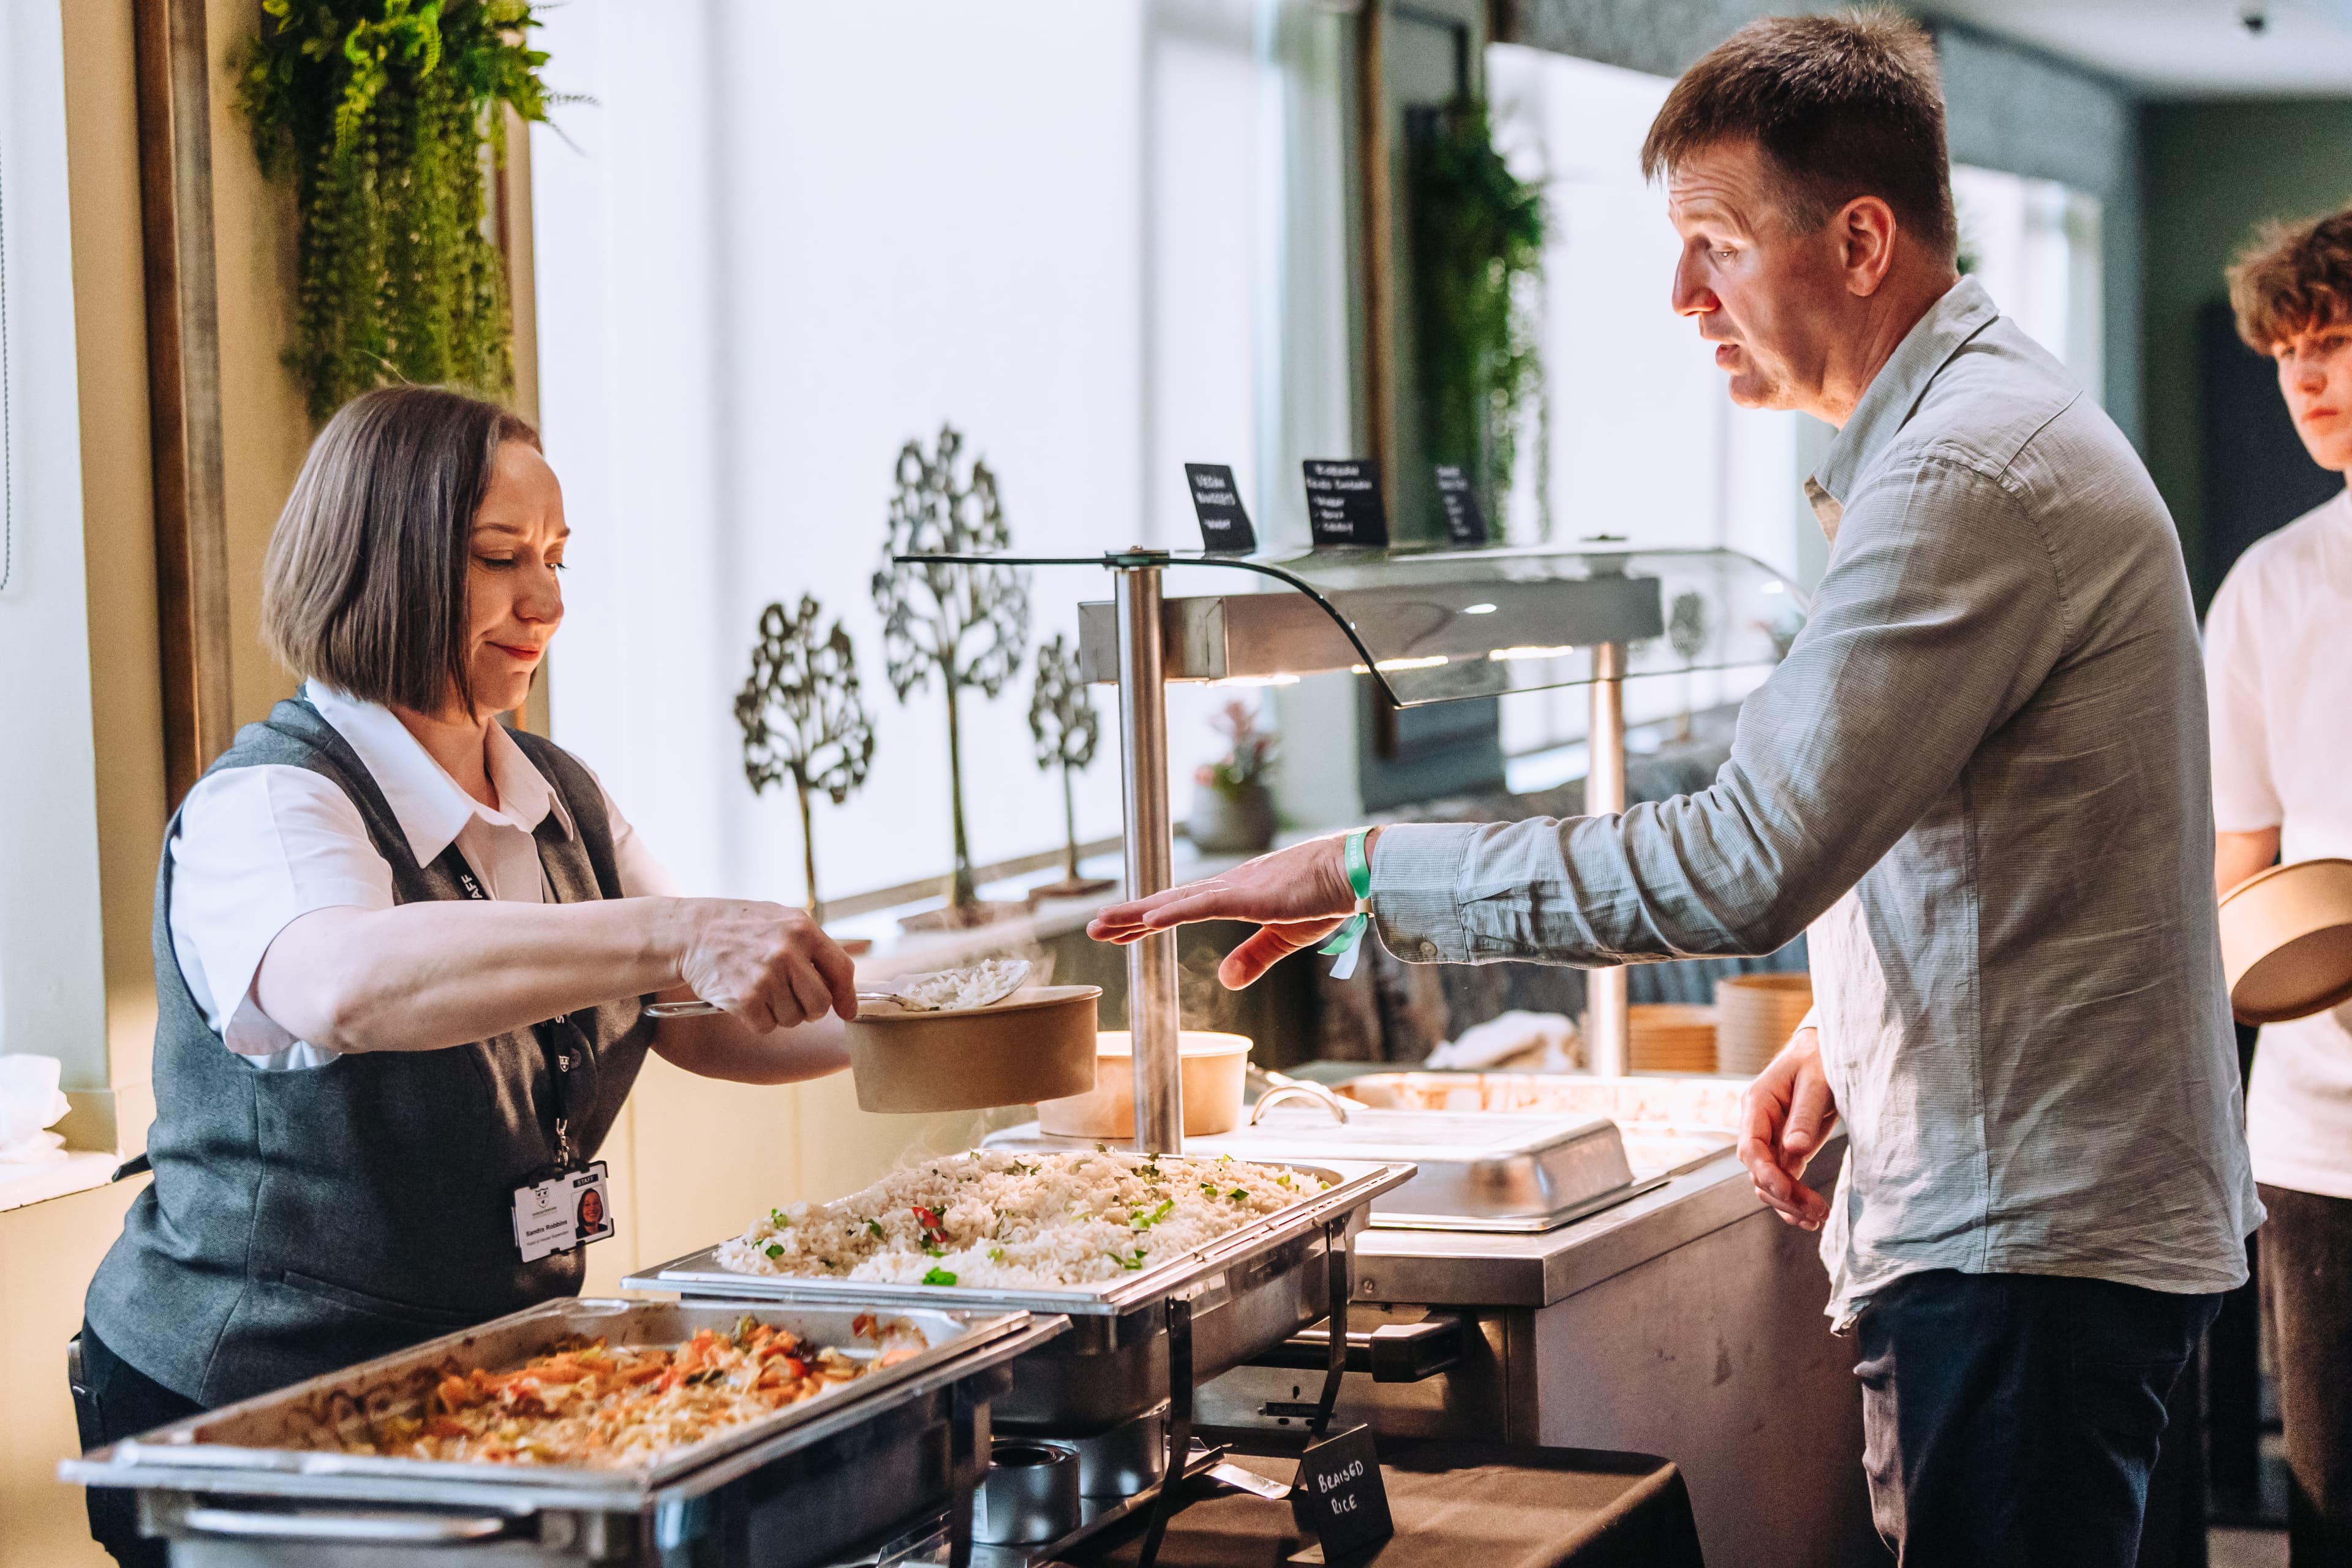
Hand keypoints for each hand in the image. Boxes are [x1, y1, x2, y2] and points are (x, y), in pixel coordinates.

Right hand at [669, 900, 858, 1031]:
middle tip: (790, 999)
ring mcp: (766, 976)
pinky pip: (766, 1026)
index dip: (846, 996)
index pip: (841, 970)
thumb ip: (810, 946)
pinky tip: (742, 997)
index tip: (847, 1011)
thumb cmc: (738, 927)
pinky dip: (755, 1019)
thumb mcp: (780, 920)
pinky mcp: (745, 998)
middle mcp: (787, 952)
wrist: (690, 932)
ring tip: (759, 988)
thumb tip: (839, 984)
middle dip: (808, 1010)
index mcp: (802, 929)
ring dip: (778, 1012)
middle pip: (819, 1004)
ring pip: (793, 1019)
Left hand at [1087, 831, 1374, 988]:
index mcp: (1237, 895)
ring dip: (1137, 912)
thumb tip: (1225, 980)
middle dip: (1130, 915)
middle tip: (1094, 926)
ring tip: (1102, 922)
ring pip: (1174, 901)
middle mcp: (1227, 887)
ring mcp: (1234, 888)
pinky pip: (1202, 905)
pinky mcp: (1247, 894)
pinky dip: (1173, 911)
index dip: (1151, 919)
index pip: (1184, 909)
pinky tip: (1148, 919)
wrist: (1353, 871)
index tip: (1123, 930)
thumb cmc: (1325, 896)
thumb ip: (1254, 957)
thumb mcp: (1285, 936)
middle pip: (1168, 902)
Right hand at [1737, 1026, 1837, 1228]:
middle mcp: (1757, 1124)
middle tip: (1817, 1213)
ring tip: (1818, 1219)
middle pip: (1757, 1171)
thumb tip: (1795, 1150)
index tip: (1791, 1193)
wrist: (1824, 1051)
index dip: (1767, 1174)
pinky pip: (1781, 1179)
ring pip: (1766, 1181)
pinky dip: (1792, 1199)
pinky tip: (1808, 1216)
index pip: (1751, 1147)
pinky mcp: (1785, 1147)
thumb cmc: (1820, 1059)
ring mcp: (1770, 1138)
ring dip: (1788, 1203)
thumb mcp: (1817, 1081)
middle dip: (1783, 1196)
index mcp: (1757, 1103)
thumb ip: (1805, 1115)